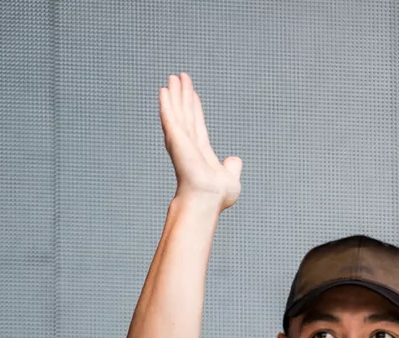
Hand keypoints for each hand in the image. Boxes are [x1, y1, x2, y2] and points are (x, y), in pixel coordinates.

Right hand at [158, 72, 241, 211]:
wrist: (208, 199)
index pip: (197, 124)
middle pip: (185, 113)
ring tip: (172, 77)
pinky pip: (170, 116)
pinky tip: (164, 90)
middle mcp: (188, 144)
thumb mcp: (231, 178)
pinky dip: (166, 103)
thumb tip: (235, 160)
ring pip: (177, 111)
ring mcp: (181, 140)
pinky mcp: (176, 139)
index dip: (195, 108)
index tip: (192, 93)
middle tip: (180, 77)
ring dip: (174, 94)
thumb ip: (232, 167)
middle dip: (182, 95)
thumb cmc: (217, 196)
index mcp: (200, 151)